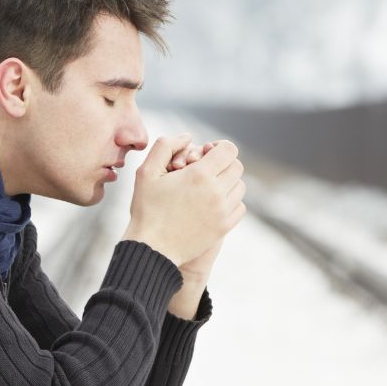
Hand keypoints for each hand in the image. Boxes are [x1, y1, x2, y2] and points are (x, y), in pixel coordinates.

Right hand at [121, 133, 245, 268]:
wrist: (152, 248)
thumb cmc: (146, 208)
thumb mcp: (146, 171)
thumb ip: (166, 146)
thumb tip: (188, 137)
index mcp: (199, 175)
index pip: (228, 150)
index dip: (218, 147)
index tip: (206, 153)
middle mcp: (216, 192)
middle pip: (237, 166)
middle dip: (223, 164)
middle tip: (205, 170)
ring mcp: (222, 211)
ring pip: (240, 186)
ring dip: (228, 182)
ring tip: (209, 187)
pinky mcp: (224, 227)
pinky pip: (239, 207)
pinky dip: (231, 201)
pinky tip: (213, 203)